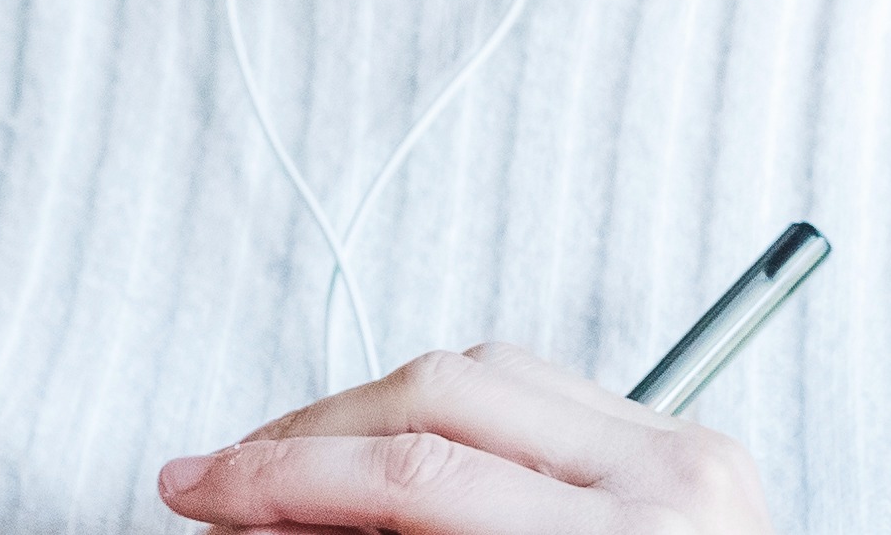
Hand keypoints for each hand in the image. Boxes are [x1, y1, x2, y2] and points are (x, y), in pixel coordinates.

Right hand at [153, 341, 781, 532]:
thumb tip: (277, 525)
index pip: (412, 477)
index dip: (281, 479)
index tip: (202, 491)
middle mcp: (667, 481)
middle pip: (438, 396)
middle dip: (308, 436)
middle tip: (222, 480)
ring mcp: (686, 451)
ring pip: (483, 371)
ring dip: (372, 412)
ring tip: (297, 469)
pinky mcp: (688, 445)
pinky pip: (542, 387)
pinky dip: (452, 410)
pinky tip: (393, 453)